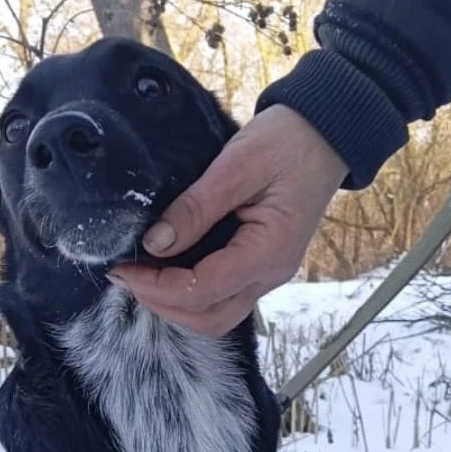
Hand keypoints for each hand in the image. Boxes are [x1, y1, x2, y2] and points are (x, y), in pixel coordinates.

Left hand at [109, 105, 347, 336]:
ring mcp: (269, 273)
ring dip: (176, 304)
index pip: (203, 290)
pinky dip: (191, 292)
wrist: (327, 132)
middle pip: (210, 319)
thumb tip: (155, 243)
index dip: (157, 287)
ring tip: (143, 276)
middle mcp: (271, 274)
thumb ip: (195, 207)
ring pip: (217, 315)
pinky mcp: (262, 265)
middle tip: (127, 277)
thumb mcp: (237, 164)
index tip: (123, 268)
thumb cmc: (288, 141)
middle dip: (163, 305)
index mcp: (268, 252)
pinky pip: (224, 295)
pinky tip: (168, 269)